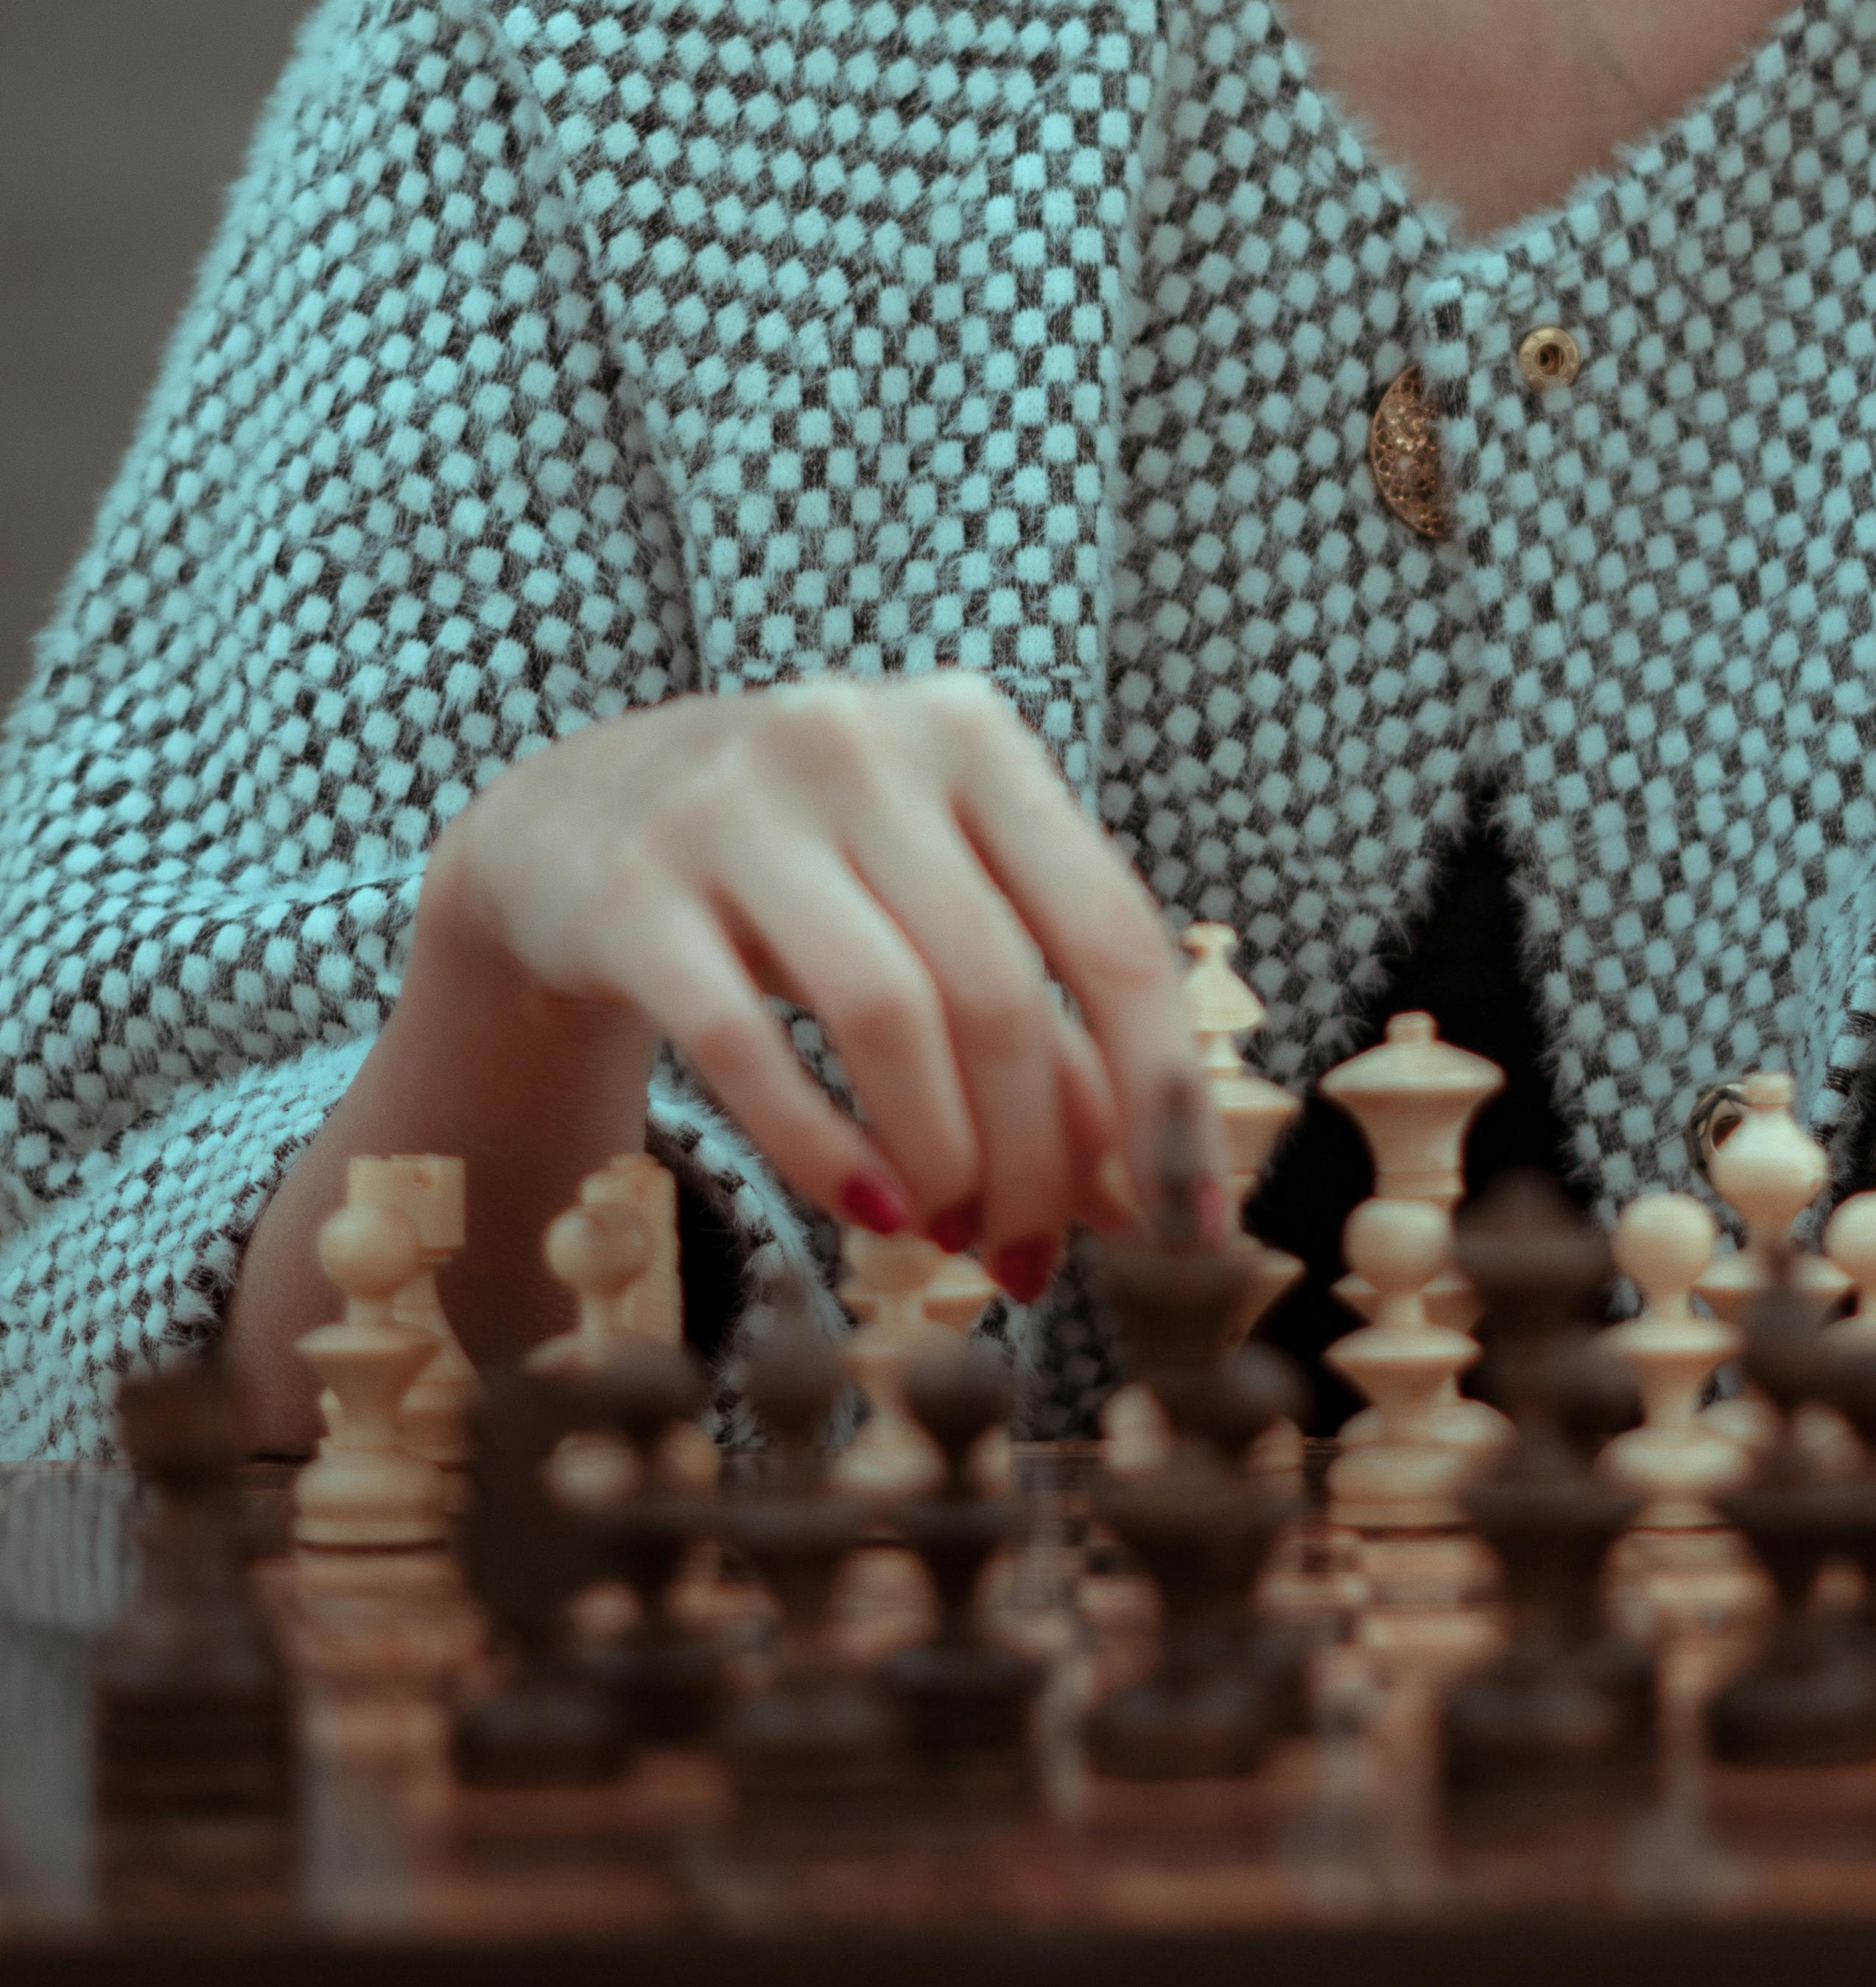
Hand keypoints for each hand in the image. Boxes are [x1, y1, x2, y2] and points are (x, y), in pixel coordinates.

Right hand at [406, 676, 1203, 1297]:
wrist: (573, 821)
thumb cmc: (805, 875)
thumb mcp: (936, 909)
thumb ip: (1047, 1028)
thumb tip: (1142, 1192)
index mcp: (972, 732)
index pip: (1112, 928)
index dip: (1162, 1092)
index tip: (1192, 1222)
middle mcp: (861, 742)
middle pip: (997, 990)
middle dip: (1034, 1156)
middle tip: (1031, 1254)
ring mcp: (738, 805)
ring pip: (885, 1015)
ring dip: (938, 1160)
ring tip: (951, 1235)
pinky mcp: (635, 889)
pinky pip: (745, 1046)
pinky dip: (821, 1149)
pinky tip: (865, 1211)